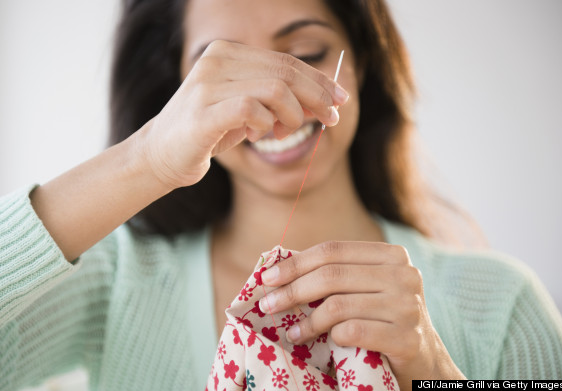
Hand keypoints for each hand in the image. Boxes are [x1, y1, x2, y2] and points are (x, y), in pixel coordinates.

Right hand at [136, 40, 348, 189]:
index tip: (340, 100)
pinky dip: (266, 125)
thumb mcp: (249, 110)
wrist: (160, 155)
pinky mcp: (203, 112)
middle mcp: (217, 60)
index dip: (319, 80)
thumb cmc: (208, 132)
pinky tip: (259, 135)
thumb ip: (279, 100)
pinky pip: (253, 110)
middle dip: (318, 97)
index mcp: (228, 53)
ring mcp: (207, 83)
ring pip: (276, 90)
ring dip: (293, 116)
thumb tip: (327, 100)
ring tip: (283, 132)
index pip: (286, 62)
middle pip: (287, 73)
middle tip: (331, 119)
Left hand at [260, 241, 464, 388]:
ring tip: (291, 331)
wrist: (425, 363)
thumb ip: (337, 275)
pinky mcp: (408, 338)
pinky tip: (315, 343)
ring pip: (338, 305)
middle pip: (332, 275)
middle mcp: (405, 274)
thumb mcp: (367, 289)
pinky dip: (328, 337)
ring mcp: (409, 306)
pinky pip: (352, 332)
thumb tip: (279, 270)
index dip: (295, 263)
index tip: (267, 278)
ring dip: (306, 321)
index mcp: (392, 255)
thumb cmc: (384, 321)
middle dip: (292, 290)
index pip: (333, 250)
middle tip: (268, 305)